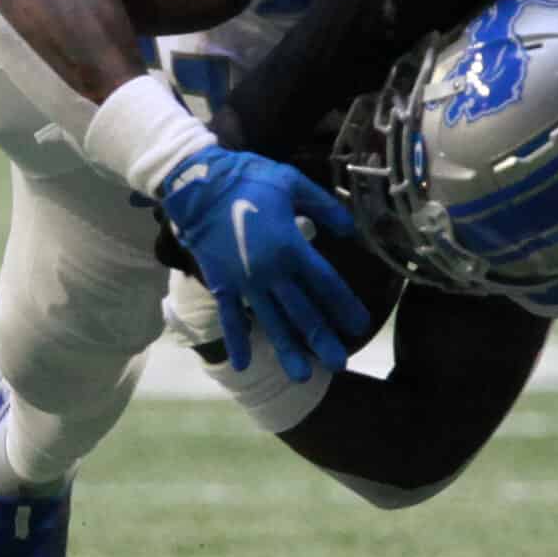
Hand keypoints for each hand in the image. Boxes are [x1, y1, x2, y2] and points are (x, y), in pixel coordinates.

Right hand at [156, 145, 368, 381]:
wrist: (197, 184)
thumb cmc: (248, 178)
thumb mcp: (292, 182)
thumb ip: (324, 206)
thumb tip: (349, 229)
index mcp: (291, 247)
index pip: (326, 284)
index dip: (345, 306)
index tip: (360, 325)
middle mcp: (270, 272)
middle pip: (302, 312)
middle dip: (322, 340)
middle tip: (340, 364)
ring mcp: (244, 282)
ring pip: (271, 323)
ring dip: (287, 350)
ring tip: (303, 377)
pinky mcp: (221, 284)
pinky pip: (231, 318)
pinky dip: (237, 341)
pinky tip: (243, 365)